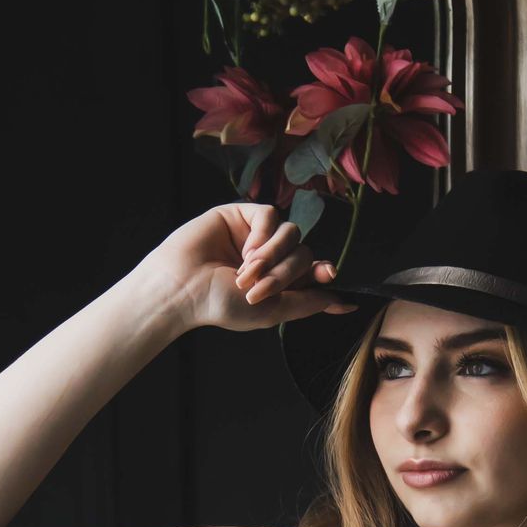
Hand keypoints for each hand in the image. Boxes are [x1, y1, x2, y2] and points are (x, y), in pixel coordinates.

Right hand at [151, 202, 353, 335]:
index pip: (313, 270)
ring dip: (274, 256)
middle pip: (304, 253)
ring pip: (292, 233)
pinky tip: (245, 250)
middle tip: (259, 289)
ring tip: (247, 272)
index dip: (323, 271)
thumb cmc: (220, 304)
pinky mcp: (242, 215)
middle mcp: (271, 256)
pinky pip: (270, 215)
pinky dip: (263, 234)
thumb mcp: (271, 311)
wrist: (182, 288)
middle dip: (286, 273)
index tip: (329, 275)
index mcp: (279, 280)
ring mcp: (257, 235)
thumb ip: (308, 303)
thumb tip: (343, 302)